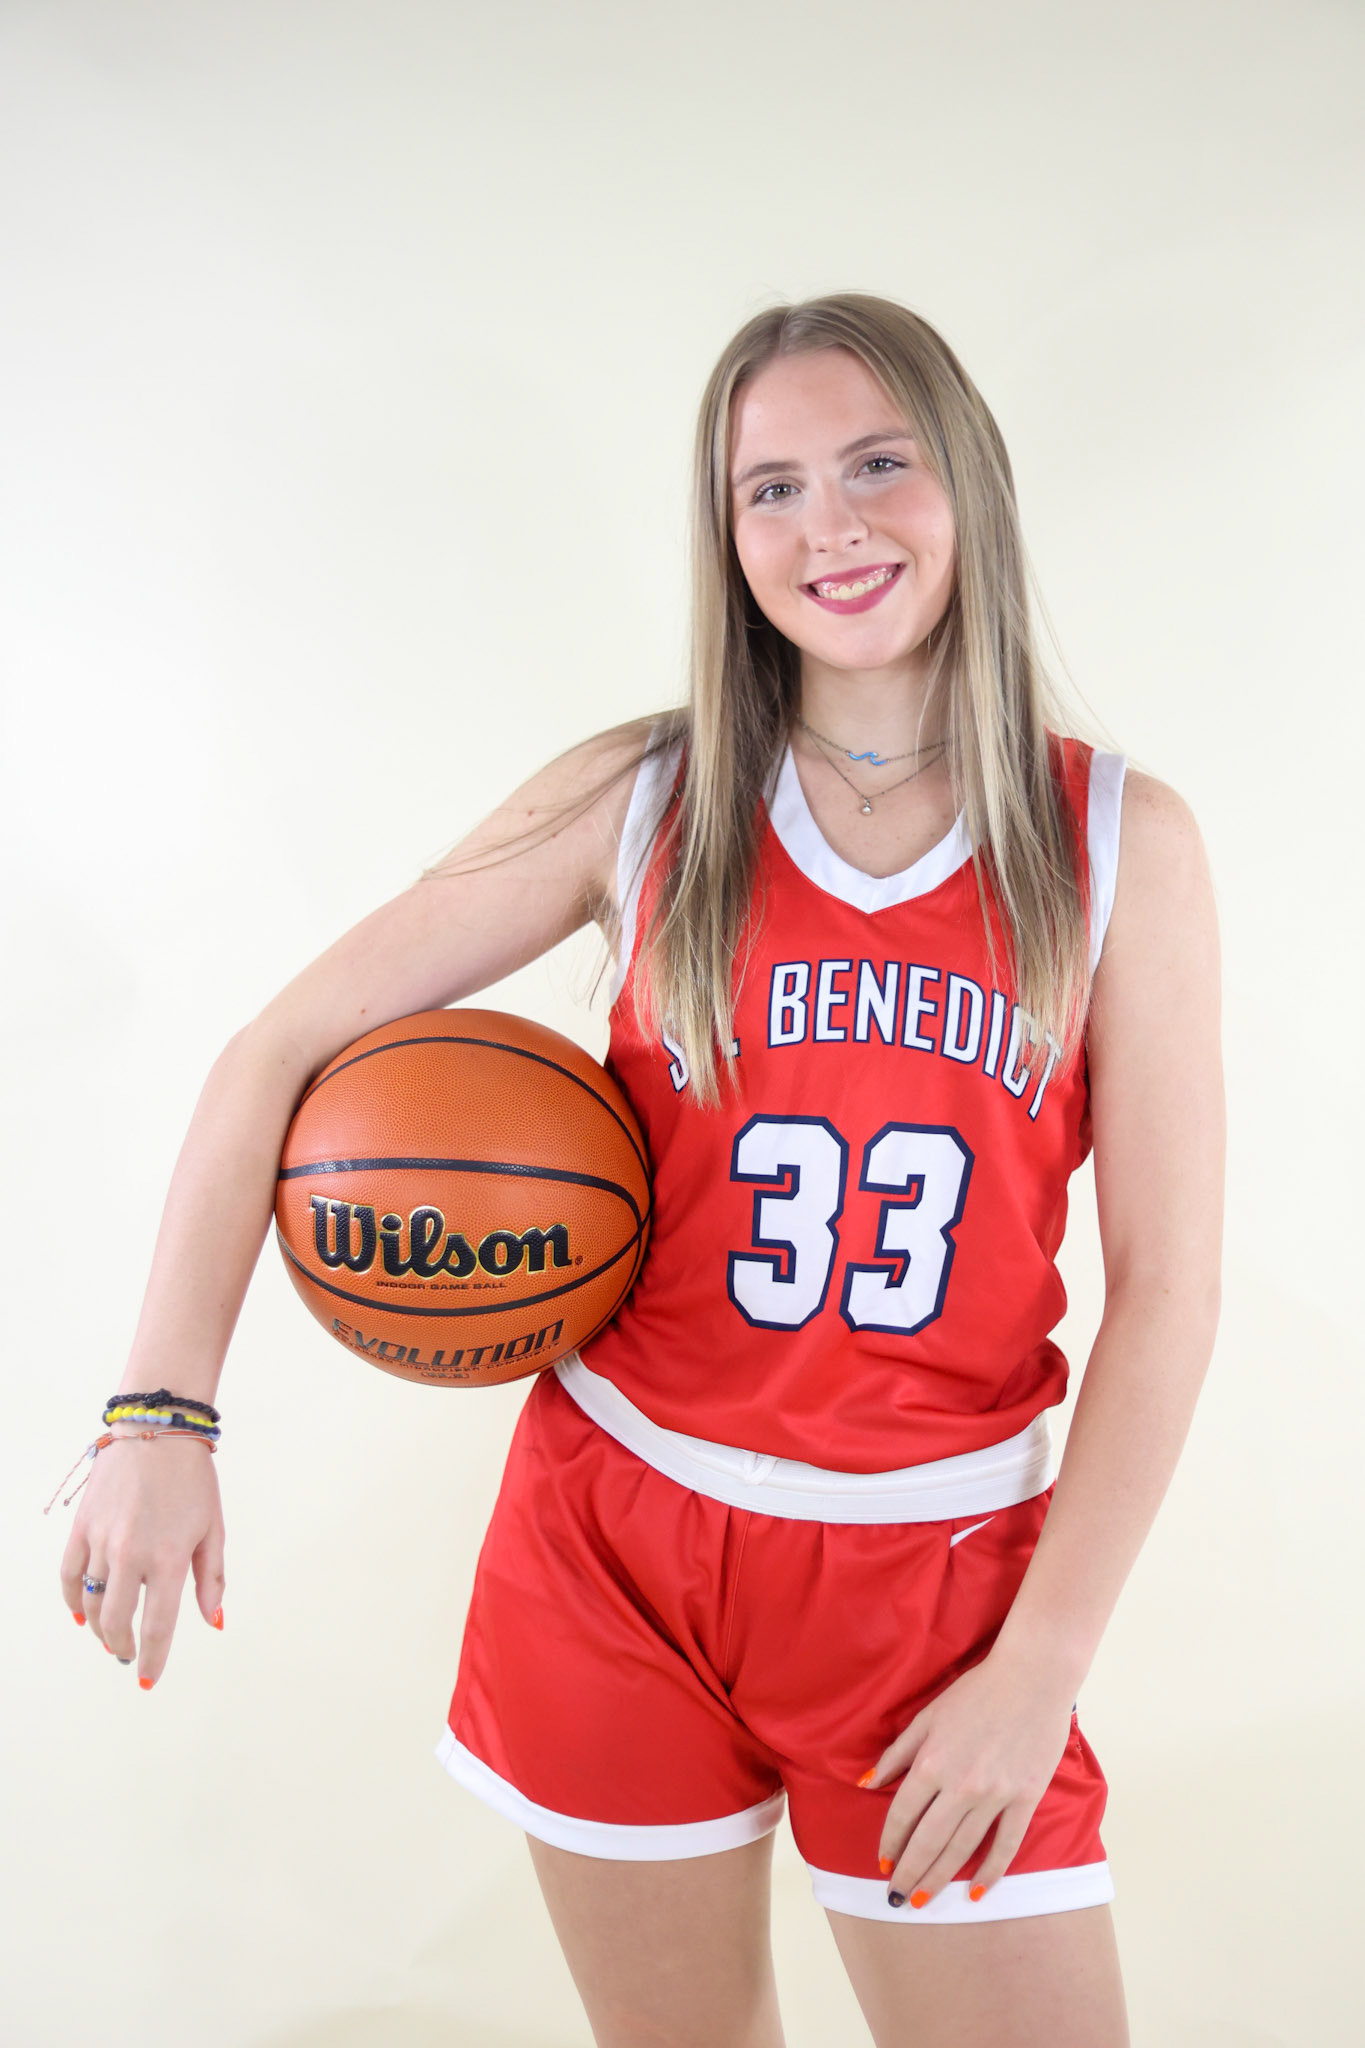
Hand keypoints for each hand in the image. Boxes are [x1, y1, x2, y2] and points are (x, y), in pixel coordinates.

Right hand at [59, 1432, 225, 1688]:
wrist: (158, 1430)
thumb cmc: (193, 1479)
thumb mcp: (213, 1529)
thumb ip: (212, 1580)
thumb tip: (213, 1622)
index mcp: (170, 1559)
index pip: (157, 1627)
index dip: (153, 1659)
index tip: (149, 1680)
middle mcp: (132, 1555)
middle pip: (117, 1622)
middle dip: (123, 1647)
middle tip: (129, 1655)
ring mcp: (102, 1541)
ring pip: (90, 1602)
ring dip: (99, 1627)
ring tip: (110, 1636)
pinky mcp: (82, 1526)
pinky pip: (69, 1574)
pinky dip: (72, 1599)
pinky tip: (80, 1614)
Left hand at [863, 1647, 1075, 1906]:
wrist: (1031, 1678)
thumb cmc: (976, 1692)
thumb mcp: (927, 1716)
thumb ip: (897, 1754)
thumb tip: (865, 1783)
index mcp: (932, 1763)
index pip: (902, 1816)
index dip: (890, 1844)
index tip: (883, 1864)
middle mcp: (960, 1786)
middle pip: (928, 1842)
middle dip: (909, 1874)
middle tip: (897, 1899)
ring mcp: (995, 1796)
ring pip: (962, 1849)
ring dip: (940, 1879)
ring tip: (924, 1901)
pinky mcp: (1024, 1799)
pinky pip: (1006, 1844)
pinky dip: (991, 1871)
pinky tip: (977, 1891)